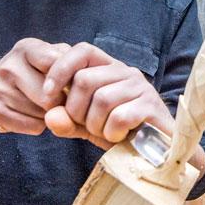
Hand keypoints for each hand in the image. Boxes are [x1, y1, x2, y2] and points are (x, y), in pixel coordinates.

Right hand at [0, 38, 68, 134]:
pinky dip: (40, 126)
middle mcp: (8, 66)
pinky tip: (33, 115)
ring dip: (51, 115)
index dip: (69, 79)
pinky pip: (33, 127)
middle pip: (50, 97)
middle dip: (62, 102)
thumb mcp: (49, 57)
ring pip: (43, 114)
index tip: (71, 84)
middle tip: (60, 100)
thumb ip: (69, 62)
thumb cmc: (34, 71)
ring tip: (44, 106)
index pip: (56, 64)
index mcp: (25, 48)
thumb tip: (81, 79)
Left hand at [42, 42, 173, 149]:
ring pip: (101, 99)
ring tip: (105, 132)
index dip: (60, 70)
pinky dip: (112, 133)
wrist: (157, 153)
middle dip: (76, 110)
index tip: (47, 97)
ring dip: (95, 124)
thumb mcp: (86, 126)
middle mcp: (125, 72)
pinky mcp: (152, 106)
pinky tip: (120, 137)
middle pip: (85, 79)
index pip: (82, 51)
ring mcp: (141, 87)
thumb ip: (66, 121)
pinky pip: (119, 117)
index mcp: (108, 69)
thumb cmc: (121, 133)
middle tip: (87, 126)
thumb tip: (50, 117)